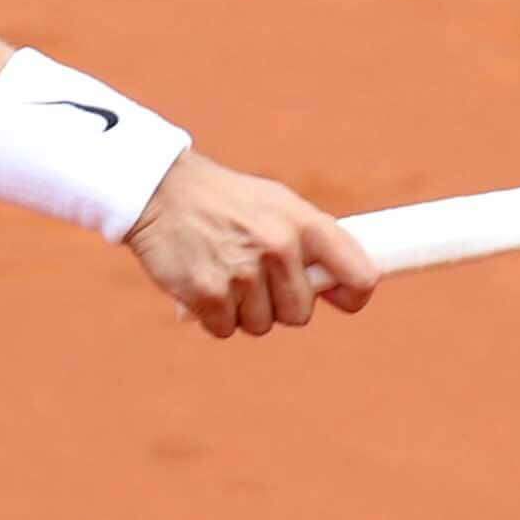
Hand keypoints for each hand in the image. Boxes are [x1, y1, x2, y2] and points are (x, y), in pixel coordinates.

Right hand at [124, 152, 382, 340]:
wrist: (159, 190)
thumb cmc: (224, 201)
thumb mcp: (276, 203)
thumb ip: (310, 240)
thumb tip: (341, 286)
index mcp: (305, 224)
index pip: (360, 276)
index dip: (352, 296)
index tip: (338, 298)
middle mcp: (279, 248)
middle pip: (300, 314)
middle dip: (278, 305)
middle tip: (254, 277)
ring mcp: (243, 273)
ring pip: (260, 325)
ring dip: (241, 310)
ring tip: (223, 272)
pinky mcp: (208, 294)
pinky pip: (224, 329)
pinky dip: (212, 316)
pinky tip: (201, 282)